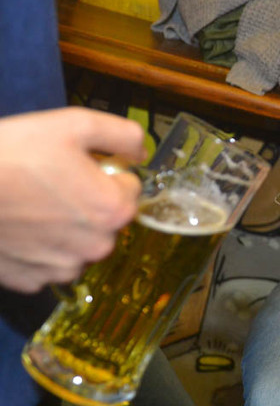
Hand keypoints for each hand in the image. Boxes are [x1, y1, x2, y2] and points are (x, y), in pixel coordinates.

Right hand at [0, 108, 145, 292]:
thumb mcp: (74, 125)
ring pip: (77, 242)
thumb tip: (141, 151)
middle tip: (49, 182)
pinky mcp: (30, 280)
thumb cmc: (12, 155)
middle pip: (105, 218)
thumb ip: (121, 136)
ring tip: (30, 203)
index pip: (129, 186)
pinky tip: (17, 226)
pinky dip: (36, 247)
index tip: (76, 165)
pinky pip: (46, 262)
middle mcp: (96, 247)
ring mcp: (62, 268)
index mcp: (114, 210)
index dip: (104, 172)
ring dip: (63, 226)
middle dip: (86, 200)